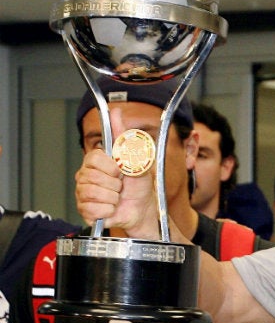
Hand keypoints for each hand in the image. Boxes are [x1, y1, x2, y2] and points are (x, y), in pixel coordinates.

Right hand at [75, 107, 159, 239]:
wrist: (143, 208)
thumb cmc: (139, 183)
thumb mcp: (136, 157)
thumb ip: (123, 136)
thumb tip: (116, 111)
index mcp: (95, 161)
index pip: (94, 158)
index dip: (112, 166)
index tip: (121, 170)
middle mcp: (85, 176)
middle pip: (93, 177)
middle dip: (115, 184)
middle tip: (121, 186)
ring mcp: (83, 193)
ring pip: (93, 193)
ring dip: (113, 197)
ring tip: (117, 197)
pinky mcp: (84, 211)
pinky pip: (92, 209)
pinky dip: (108, 210)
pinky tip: (112, 208)